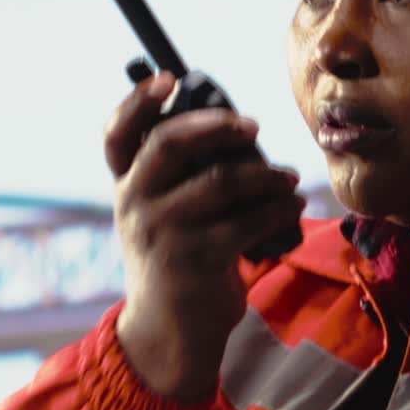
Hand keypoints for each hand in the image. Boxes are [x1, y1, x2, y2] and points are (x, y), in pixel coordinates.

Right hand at [104, 73, 303, 399]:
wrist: (170, 332)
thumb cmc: (177, 258)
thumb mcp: (160, 214)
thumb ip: (179, 175)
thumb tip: (235, 126)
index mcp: (125, 186)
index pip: (116, 133)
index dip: (137, 101)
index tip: (168, 77)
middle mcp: (134, 204)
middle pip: (170, 144)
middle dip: (217, 126)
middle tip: (254, 126)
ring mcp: (161, 233)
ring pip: (220, 183)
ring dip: (264, 174)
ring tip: (288, 177)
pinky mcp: (194, 262)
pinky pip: (246, 223)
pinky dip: (277, 209)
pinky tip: (293, 205)